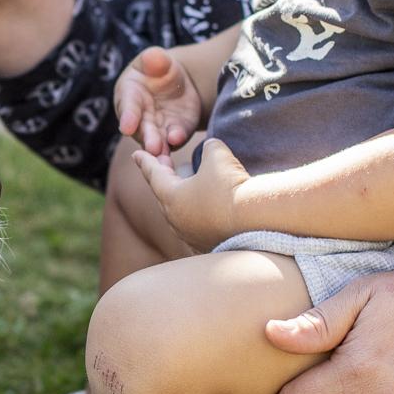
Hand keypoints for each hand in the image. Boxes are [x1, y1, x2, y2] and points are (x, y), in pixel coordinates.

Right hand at [116, 47, 202, 155]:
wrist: (176, 82)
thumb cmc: (158, 69)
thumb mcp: (157, 61)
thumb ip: (155, 60)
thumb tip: (153, 56)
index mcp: (129, 95)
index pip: (128, 107)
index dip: (128, 117)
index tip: (127, 127)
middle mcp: (139, 117)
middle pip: (142, 129)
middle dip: (148, 138)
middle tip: (153, 147)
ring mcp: (157, 128)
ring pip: (156, 140)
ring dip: (161, 148)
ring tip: (164, 153)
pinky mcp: (175, 133)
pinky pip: (175, 140)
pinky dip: (176, 142)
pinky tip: (178, 140)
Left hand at [133, 137, 246, 251]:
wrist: (257, 223)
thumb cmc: (231, 187)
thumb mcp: (218, 157)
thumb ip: (210, 148)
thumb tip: (211, 147)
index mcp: (170, 197)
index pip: (154, 174)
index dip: (146, 161)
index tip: (136, 154)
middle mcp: (176, 220)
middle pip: (165, 194)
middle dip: (164, 177)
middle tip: (163, 165)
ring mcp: (190, 236)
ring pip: (182, 213)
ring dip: (183, 198)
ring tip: (188, 186)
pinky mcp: (208, 246)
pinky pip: (199, 227)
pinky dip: (201, 215)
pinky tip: (208, 211)